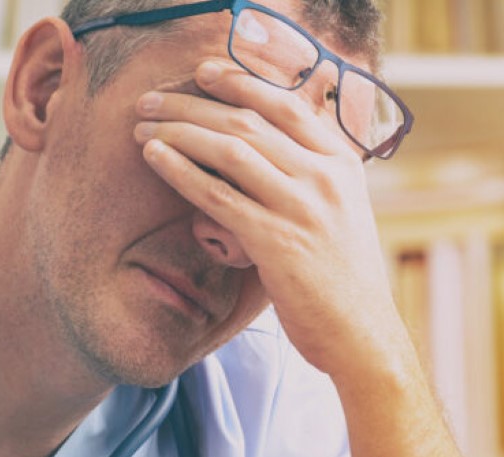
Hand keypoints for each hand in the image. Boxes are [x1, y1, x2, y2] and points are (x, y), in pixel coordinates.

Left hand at [134, 60, 413, 385]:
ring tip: (142, 125)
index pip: (286, 104)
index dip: (240, 82)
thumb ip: (311, 176)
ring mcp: (302, 208)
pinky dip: (181, 170)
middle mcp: (325, 177)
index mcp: (342, 163)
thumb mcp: (341, 211)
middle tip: (152, 99)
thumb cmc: (343, 279)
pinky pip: (218, 195)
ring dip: (178, 131)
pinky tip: (155, 157)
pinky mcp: (277, 242)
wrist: (362, 335)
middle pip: (249, 121)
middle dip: (192, 105)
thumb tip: (266, 147)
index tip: (202, 73)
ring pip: (230, 150)